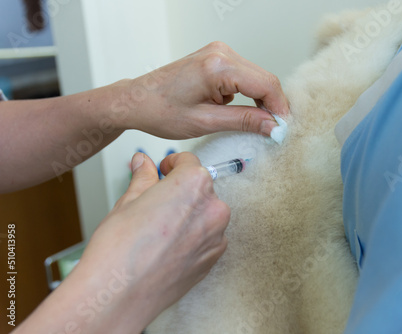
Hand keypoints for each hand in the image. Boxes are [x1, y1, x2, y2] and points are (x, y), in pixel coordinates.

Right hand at [75, 152, 229, 330]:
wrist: (121, 293)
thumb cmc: (120, 248)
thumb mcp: (128, 201)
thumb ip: (144, 177)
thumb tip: (143, 163)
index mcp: (194, 184)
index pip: (188, 162)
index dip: (172, 163)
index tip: (164, 169)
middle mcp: (213, 207)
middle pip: (200, 189)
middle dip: (180, 192)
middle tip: (155, 204)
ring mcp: (217, 235)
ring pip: (205, 215)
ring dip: (188, 216)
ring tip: (160, 230)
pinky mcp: (214, 259)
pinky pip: (207, 238)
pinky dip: (193, 237)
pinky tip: (168, 247)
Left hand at [120, 41, 289, 138]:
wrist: (137, 100)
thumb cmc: (161, 111)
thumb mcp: (206, 122)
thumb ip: (244, 121)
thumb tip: (272, 125)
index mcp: (218, 66)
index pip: (266, 84)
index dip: (279, 108)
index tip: (283, 128)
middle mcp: (221, 53)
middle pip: (264, 78)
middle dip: (272, 105)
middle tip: (273, 130)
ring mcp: (218, 53)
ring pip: (256, 77)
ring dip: (259, 99)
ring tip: (254, 123)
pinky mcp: (215, 58)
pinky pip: (243, 75)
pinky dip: (247, 93)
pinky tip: (237, 109)